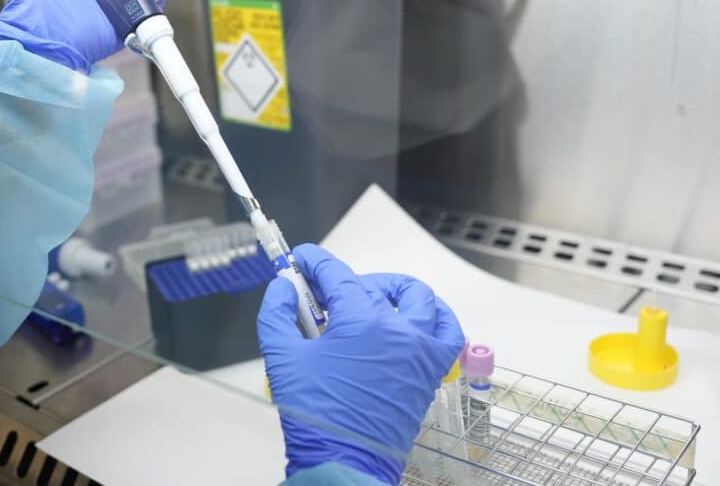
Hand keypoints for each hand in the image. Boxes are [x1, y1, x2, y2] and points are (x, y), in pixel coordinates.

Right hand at [257, 244, 464, 483]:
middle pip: (369, 286)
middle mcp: (398, 331)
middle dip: (340, 280)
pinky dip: (436, 317)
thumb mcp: (282, 359)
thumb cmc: (316, 417)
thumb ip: (277, 314)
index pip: (337, 274)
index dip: (315, 263)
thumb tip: (281, 289)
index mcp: (362, 322)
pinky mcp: (429, 372)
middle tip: (317, 292)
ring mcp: (419, 351)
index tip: (301, 260)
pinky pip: (446, 333)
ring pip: (418, 299)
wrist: (343, 463)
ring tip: (370, 294)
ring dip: (393, 288)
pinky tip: (416, 317)